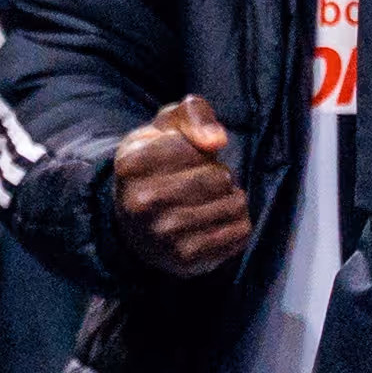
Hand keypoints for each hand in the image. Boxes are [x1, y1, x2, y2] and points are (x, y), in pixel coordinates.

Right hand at [112, 96, 253, 275]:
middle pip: (219, 177)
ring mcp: (162, 234)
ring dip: (232, 198)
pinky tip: (217, 221)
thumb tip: (216, 140)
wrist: (135, 224)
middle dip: (220, 175)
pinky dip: (238, 222)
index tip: (186, 159)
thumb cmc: (158, 166)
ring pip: (234, 203)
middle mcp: (140, 201)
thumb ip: (193, 113)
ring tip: (210, 201)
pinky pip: (240, 231)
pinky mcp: (186, 259)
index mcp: (131, 163)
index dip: (202, 150)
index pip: (200, 148)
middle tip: (203, 182)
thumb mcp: (166, 127)